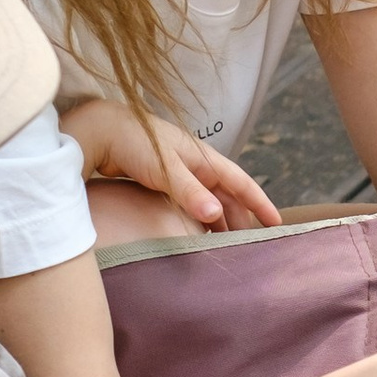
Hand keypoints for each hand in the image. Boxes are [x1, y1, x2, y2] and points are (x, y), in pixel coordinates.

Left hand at [58, 95, 282, 233]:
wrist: (100, 131)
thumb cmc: (134, 142)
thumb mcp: (166, 168)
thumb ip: (190, 192)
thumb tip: (216, 215)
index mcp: (203, 158)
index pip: (240, 182)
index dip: (259, 203)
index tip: (277, 223)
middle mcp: (196, 165)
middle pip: (227, 195)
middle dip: (241, 218)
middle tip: (251, 244)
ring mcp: (180, 173)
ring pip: (209, 201)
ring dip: (220, 221)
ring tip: (227, 244)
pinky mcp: (163, 181)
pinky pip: (190, 203)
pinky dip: (199, 218)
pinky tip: (197, 233)